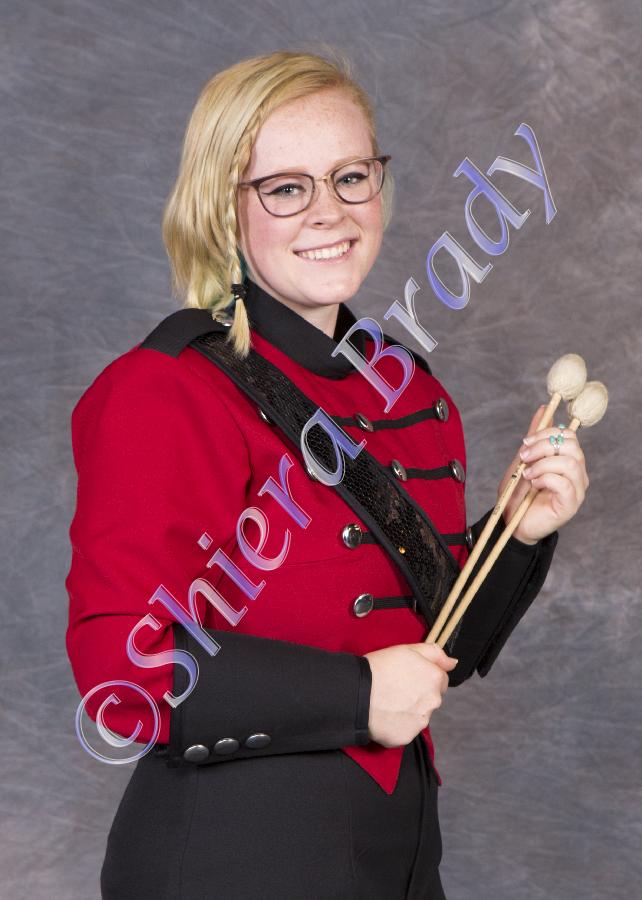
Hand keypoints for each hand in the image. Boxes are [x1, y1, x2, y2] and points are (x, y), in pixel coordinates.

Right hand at [363, 643, 457, 747]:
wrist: (357, 693)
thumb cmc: (379, 668)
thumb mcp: (407, 649)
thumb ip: (434, 653)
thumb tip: (453, 662)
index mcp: (435, 679)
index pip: (441, 679)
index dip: (424, 675)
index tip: (408, 675)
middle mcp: (433, 702)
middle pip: (431, 698)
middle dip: (419, 693)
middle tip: (396, 688)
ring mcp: (421, 721)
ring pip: (420, 715)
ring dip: (409, 710)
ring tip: (388, 702)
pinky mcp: (407, 737)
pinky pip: (406, 730)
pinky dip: (398, 724)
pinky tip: (384, 715)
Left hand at [498, 406, 589, 543]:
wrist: (511, 520)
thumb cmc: (519, 492)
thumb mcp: (524, 460)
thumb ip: (535, 437)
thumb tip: (543, 409)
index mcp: (568, 460)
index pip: (569, 435)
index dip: (547, 433)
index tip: (525, 443)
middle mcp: (577, 474)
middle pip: (572, 446)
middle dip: (543, 447)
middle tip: (524, 457)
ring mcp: (576, 490)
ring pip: (569, 463)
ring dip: (542, 464)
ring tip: (527, 473)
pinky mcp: (570, 504)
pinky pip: (564, 483)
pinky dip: (544, 479)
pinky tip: (533, 484)